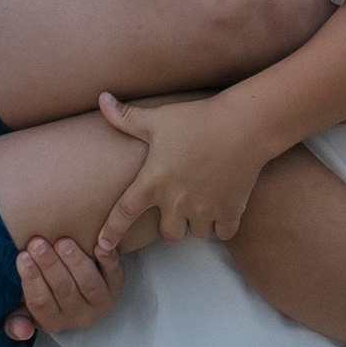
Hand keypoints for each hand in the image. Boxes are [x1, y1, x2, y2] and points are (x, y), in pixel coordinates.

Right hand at [3, 233, 125, 345]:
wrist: (79, 289)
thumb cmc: (47, 294)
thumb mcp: (26, 310)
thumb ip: (16, 321)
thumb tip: (19, 331)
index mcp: (53, 322)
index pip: (40, 303)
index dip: (31, 280)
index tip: (23, 256)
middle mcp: (79, 316)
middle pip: (64, 290)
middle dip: (49, 265)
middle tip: (37, 243)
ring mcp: (100, 303)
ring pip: (89, 283)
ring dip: (75, 262)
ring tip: (62, 242)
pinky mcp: (116, 286)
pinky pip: (114, 274)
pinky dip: (108, 260)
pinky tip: (98, 246)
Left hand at [93, 92, 269, 253]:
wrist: (243, 125)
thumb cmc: (196, 119)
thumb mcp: (157, 119)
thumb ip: (126, 117)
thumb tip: (102, 99)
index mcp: (153, 182)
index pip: (124, 213)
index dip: (111, 231)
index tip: (102, 247)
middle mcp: (176, 202)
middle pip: (168, 234)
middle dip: (172, 225)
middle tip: (179, 206)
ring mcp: (204, 210)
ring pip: (196, 233)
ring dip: (197, 223)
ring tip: (202, 202)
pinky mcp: (230, 211)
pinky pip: (223, 234)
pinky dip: (222, 225)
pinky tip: (223, 208)